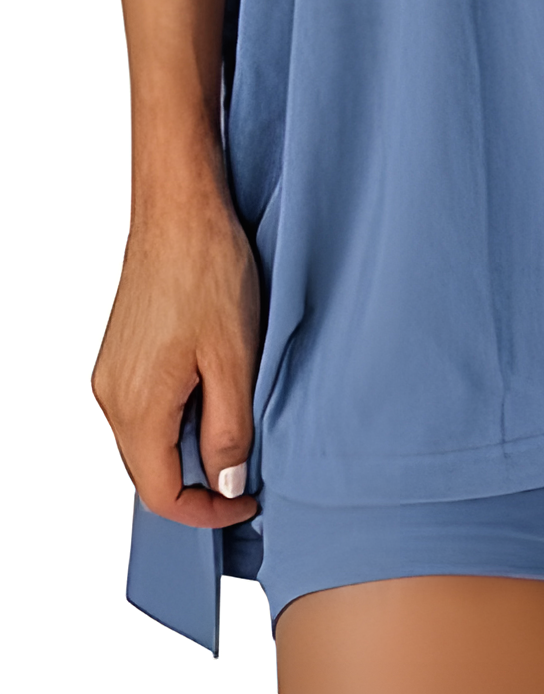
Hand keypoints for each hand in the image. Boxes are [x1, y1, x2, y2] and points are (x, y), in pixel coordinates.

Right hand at [91, 169, 259, 527]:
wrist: (180, 209)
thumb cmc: (208, 271)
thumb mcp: (236, 358)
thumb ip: (230, 430)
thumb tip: (228, 484)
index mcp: (137, 407)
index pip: (161, 495)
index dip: (208, 512)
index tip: (250, 501)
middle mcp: (111, 397)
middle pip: (151, 471)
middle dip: (202, 480)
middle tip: (253, 467)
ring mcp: (111, 372)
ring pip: (149, 438)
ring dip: (192, 444)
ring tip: (241, 422)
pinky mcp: (121, 351)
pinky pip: (147, 405)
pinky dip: (180, 414)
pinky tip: (217, 388)